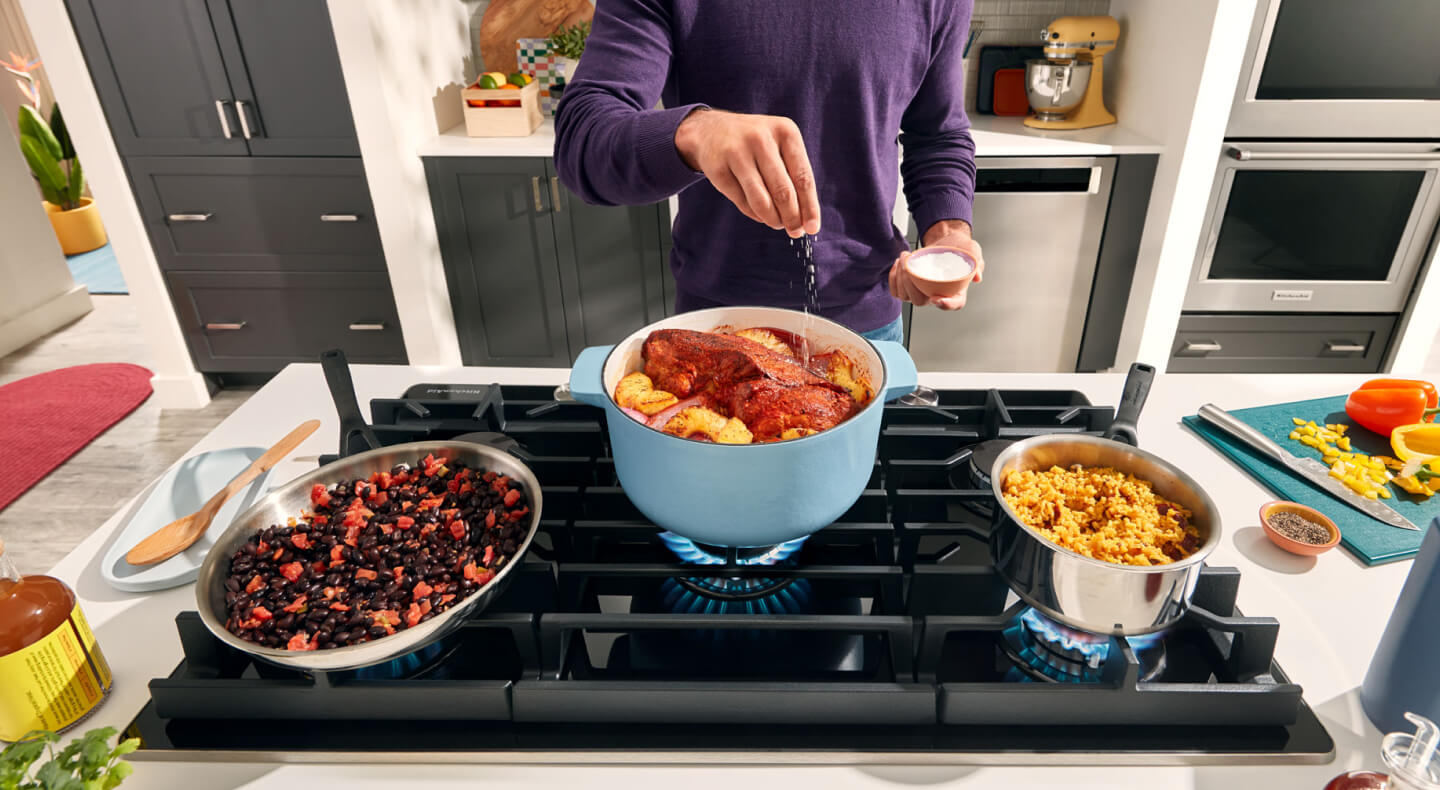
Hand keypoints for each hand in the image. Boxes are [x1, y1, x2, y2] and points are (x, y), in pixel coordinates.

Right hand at [674, 108, 820, 237]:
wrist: (711, 131)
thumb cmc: (757, 146)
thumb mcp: (780, 149)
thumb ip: (794, 178)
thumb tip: (806, 221)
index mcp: (785, 131)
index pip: (803, 177)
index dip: (810, 207)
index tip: (812, 228)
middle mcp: (761, 138)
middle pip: (783, 192)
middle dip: (792, 218)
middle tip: (794, 231)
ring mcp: (736, 152)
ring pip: (761, 200)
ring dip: (773, 219)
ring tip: (777, 223)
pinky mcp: (718, 168)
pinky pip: (742, 202)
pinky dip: (754, 214)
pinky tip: (759, 213)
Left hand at [887, 220, 983, 310]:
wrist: (946, 241)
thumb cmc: (960, 249)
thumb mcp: (973, 252)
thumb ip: (977, 263)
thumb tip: (977, 276)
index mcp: (956, 291)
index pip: (954, 304)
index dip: (946, 305)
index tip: (938, 299)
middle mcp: (938, 295)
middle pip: (921, 301)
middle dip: (911, 285)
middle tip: (908, 267)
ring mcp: (922, 293)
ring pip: (906, 296)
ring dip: (900, 279)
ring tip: (904, 259)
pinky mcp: (909, 287)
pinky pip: (896, 291)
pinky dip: (893, 278)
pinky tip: (898, 264)